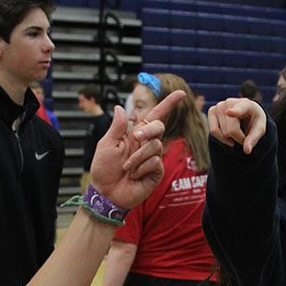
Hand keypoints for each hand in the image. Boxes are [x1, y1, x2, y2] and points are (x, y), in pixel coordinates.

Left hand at [90, 90, 185, 208]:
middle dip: (148, 130)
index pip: (154, 116)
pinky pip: (155, 161)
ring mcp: (153, 158)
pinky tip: (135, 176)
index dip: (168, 104)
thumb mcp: (106, 144)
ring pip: (155, 146)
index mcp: (135, 135)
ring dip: (138, 156)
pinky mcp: (156, 172)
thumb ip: (117, 127)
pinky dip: (142, 168)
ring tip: (127, 168)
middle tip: (135, 137)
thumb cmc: (104, 169)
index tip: (181, 93)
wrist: (107, 193)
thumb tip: (120, 107)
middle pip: (159, 127)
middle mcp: (146, 144)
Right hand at [208, 97, 266, 153]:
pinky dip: (221, 138)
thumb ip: (254, 139)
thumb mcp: (259, 129)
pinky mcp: (211, 110)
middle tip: (244, 135)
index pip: (239, 110)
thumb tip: (247, 151)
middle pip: (231, 131)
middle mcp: (230, 102)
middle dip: (238, 138)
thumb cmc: (254, 121)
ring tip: (237, 132)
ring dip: (230, 138)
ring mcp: (219, 106)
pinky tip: (228, 135)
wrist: (246, 114)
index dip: (234, 112)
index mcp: (246, 104)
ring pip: (222, 133)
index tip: (229, 113)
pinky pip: (213, 131)